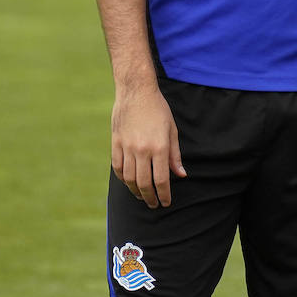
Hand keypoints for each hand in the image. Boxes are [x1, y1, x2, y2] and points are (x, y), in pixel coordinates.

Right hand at [111, 84, 185, 208]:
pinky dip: (123, 178)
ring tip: (142, 196)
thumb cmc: (158, 110)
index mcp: (159, 147)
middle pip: (144, 183)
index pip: (161, 179)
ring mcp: (127, 147)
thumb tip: (181, 175)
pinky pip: (118, 167)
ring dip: (136, 191)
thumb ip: (175, 155)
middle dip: (150, 197)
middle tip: (154, 204)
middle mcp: (142, 150)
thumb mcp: (172, 130)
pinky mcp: (115, 144)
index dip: (164, 194)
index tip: (166, 202)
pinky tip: (129, 182)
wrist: (136, 92)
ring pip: (129, 178)